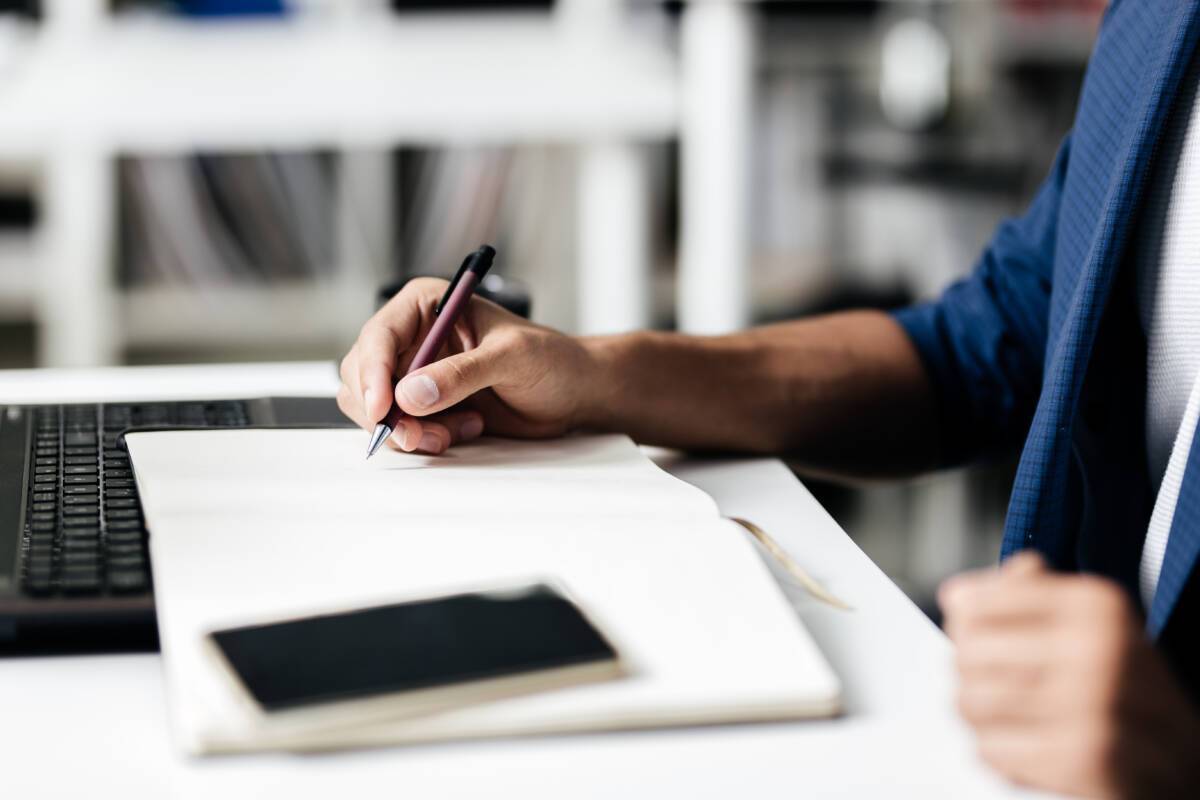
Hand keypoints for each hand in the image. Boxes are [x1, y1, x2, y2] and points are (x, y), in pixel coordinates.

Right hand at [338, 277, 601, 453]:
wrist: (573, 392)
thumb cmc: (552, 359)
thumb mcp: (511, 358)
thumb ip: (462, 374)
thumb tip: (410, 394)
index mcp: (427, 305)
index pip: (379, 336)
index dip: (373, 374)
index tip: (383, 408)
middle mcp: (414, 337)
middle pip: (363, 375)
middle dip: (386, 411)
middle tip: (420, 435)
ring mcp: (415, 373)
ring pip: (375, 407)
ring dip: (406, 429)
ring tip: (453, 432)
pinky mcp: (425, 405)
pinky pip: (399, 427)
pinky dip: (421, 438)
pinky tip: (464, 429)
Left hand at [940, 551, 1199, 798]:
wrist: (1187, 763)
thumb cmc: (1128, 690)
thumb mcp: (1090, 625)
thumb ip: (1025, 598)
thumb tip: (957, 594)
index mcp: (1096, 604)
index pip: (978, 604)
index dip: (966, 626)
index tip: (982, 636)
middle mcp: (1098, 648)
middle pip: (968, 653)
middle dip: (971, 675)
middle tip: (996, 685)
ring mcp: (1093, 705)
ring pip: (972, 703)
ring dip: (982, 718)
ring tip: (1013, 718)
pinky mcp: (1085, 759)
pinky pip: (993, 750)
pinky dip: (1001, 754)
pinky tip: (1031, 746)